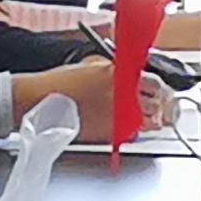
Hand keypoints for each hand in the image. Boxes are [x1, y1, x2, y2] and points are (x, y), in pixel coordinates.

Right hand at [12, 58, 169, 137]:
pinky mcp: (112, 134)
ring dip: (150, 119)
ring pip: (152, 121)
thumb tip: (132, 75)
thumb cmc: (62, 84)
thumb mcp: (93, 65)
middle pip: (158, 102)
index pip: (156, 82)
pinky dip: (134, 131)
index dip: (157, 87)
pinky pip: (135, 134)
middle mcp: (124, 95)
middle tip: (152, 105)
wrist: (41, 103)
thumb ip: (117, 71)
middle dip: (158, 103)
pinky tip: (125, 126)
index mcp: (120, 74)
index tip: (156, 90)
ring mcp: (121, 116)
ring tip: (140, 117)